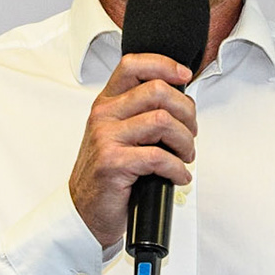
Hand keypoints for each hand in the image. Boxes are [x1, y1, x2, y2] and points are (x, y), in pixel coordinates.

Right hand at [69, 53, 195, 248]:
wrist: (85, 210)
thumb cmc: (107, 173)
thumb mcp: (118, 134)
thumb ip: (140, 114)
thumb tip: (182, 104)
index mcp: (106, 103)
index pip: (133, 66)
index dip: (164, 65)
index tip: (184, 76)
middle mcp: (104, 115)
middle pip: (157, 91)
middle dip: (186, 111)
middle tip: (190, 131)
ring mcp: (106, 138)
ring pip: (162, 121)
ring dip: (185, 141)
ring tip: (185, 155)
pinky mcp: (113, 163)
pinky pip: (159, 157)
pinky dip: (178, 168)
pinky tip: (178, 176)